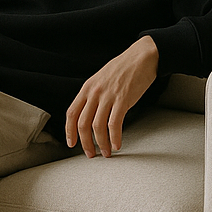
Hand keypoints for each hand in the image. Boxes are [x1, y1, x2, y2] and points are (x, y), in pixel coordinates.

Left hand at [65, 36, 158, 157]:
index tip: (71, 143)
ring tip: (106, 153)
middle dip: (85, 142)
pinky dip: (114, 137)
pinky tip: (117, 144)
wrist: (142, 57)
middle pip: (82, 123)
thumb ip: (94, 95)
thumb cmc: (124, 68)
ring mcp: (108, 96)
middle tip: (91, 154)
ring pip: (97, 126)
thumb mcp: (101, 79)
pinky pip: (115, 123)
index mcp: (87, 88)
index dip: (69, 131)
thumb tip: (91, 114)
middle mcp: (94, 92)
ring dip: (101, 143)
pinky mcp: (123, 99)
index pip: (71, 113)